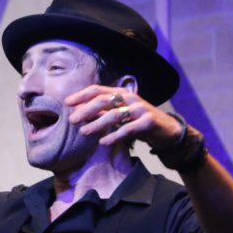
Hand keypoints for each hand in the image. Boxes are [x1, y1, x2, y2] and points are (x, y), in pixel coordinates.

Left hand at [64, 85, 182, 149]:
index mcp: (120, 93)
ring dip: (97, 123)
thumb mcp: (117, 115)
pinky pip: (128, 128)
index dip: (81, 95)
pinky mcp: (149, 121)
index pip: (97, 90)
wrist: (165, 129)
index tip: (66, 103)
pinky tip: (103, 142)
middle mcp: (130, 98)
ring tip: (83, 132)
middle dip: (86, 110)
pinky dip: (114, 135)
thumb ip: (100, 112)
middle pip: (103, 100)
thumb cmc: (136, 121)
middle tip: (72, 120)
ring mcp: (140, 108)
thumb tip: (76, 113)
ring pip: (115, 114)